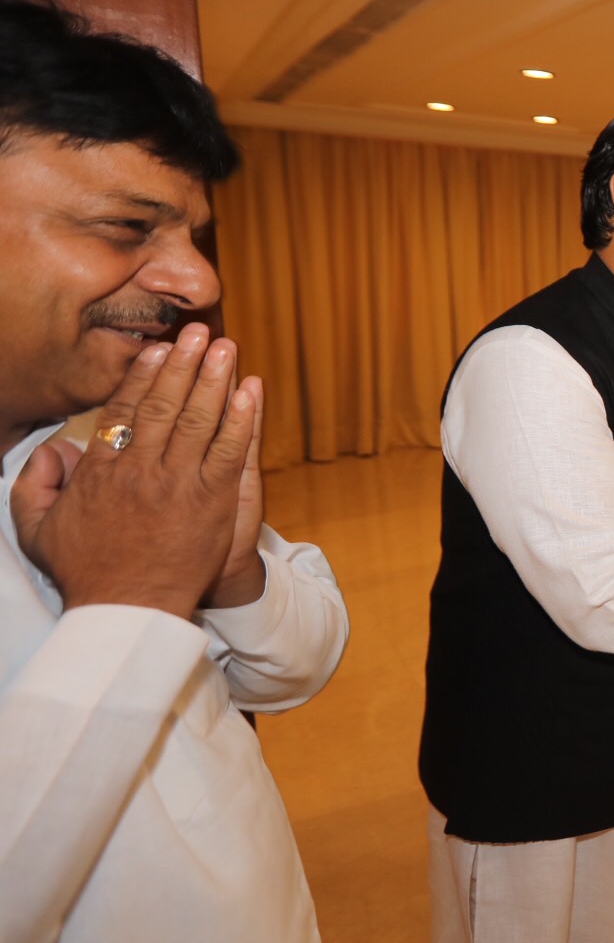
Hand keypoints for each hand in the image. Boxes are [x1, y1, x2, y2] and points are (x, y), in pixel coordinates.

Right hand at [11, 325, 257, 619]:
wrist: (130, 611)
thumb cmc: (86, 571)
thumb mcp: (39, 529)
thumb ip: (35, 484)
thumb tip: (52, 448)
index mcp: (100, 472)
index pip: (123, 411)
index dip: (142, 376)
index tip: (155, 349)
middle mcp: (140, 471)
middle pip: (163, 405)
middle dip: (181, 364)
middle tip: (196, 332)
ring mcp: (179, 485)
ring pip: (198, 420)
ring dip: (213, 380)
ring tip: (225, 347)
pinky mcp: (214, 502)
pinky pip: (229, 451)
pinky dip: (241, 419)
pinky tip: (249, 391)